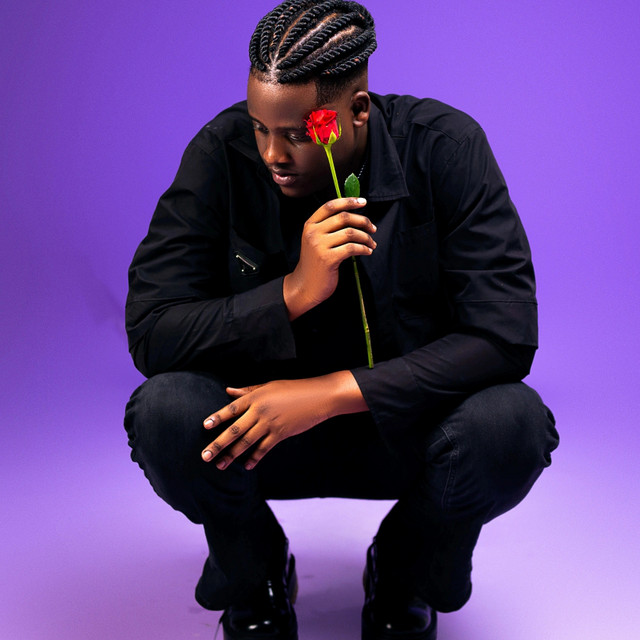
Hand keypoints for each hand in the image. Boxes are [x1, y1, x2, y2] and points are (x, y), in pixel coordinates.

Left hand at [201, 372, 367, 469]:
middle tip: (204, 456)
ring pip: (246, 442)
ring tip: (219, 465)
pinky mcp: (280, 434)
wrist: (318, 396)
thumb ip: (248, 391)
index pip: (232, 409)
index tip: (205, 426)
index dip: (217, 418)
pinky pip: (263, 448)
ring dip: (231, 455)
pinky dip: (254, 458)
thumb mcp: (269, 386)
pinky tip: (246, 466)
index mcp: (256, 397)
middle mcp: (260, 411)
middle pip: (234, 430)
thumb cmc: (293, 389)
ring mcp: (270, 423)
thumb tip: (228, 390)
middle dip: (218, 444)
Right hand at [283, 197, 375, 319]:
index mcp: (310, 224)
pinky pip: (352, 248)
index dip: (348, 201)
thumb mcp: (316, 240)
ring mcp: (319, 246)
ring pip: (350, 233)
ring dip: (366, 237)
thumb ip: (328, 226)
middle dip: (363, 221)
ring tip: (371, 244)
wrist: (305, 285)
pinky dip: (363, 249)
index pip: (330, 206)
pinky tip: (367, 251)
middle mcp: (313, 232)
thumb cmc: (315, 262)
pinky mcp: (328, 259)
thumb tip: (353, 214)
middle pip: (343, 217)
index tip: (363, 202)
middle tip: (373, 228)